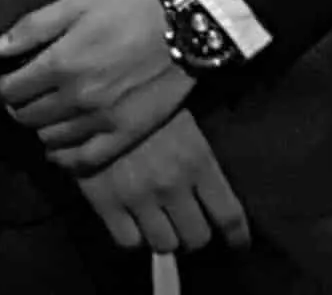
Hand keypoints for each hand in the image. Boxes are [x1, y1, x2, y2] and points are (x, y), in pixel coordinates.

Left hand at [0, 0, 193, 169]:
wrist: (185, 29)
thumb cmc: (129, 8)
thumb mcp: (78, 2)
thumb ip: (33, 27)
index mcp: (61, 62)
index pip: (11, 90)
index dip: (4, 84)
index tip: (10, 78)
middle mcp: (76, 97)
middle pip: (26, 116)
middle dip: (20, 104)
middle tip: (29, 93)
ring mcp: (100, 121)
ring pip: (48, 139)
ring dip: (41, 126)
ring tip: (49, 111)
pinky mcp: (123, 136)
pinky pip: (80, 160)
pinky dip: (64, 155)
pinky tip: (62, 143)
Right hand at [75, 108, 251, 255]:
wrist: (93, 87)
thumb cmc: (145, 93)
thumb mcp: (182, 115)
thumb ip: (197, 156)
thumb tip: (211, 189)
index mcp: (197, 158)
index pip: (229, 215)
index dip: (237, 236)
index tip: (238, 243)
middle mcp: (172, 183)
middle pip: (197, 238)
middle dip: (195, 232)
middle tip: (188, 221)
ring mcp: (138, 195)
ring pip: (165, 245)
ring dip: (166, 236)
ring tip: (161, 222)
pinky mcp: (107, 202)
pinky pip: (129, 242)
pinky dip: (134, 236)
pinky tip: (134, 221)